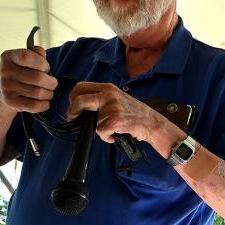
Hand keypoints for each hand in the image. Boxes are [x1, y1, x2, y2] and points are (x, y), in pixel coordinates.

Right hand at [0, 45, 55, 113]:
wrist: (2, 92)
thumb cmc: (21, 73)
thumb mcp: (25, 61)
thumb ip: (35, 54)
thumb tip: (41, 52)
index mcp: (9, 57)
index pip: (27, 56)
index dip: (42, 63)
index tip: (46, 68)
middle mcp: (5, 71)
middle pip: (38, 78)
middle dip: (52, 82)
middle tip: (53, 84)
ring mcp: (6, 87)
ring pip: (38, 92)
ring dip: (49, 94)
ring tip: (48, 93)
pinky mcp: (10, 102)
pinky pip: (35, 105)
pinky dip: (44, 105)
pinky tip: (45, 102)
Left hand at [65, 82, 183, 154]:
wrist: (151, 122)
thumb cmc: (133, 113)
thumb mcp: (116, 98)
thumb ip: (100, 98)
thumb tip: (81, 107)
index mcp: (107, 88)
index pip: (80, 87)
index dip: (73, 98)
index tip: (74, 107)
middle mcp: (109, 94)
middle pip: (79, 100)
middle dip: (73, 111)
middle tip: (74, 118)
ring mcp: (112, 107)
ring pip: (91, 121)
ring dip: (98, 129)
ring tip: (109, 130)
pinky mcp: (115, 120)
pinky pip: (100, 131)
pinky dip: (105, 137)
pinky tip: (113, 135)